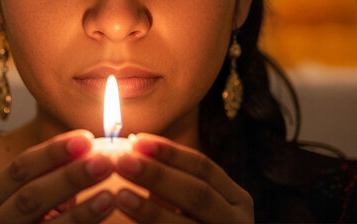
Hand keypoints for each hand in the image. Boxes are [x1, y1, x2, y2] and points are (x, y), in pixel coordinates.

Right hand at [0, 129, 115, 222]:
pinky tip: (104, 217)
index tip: (86, 138)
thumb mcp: (28, 200)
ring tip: (109, 195)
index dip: (53, 151)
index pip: (19, 168)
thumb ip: (49, 176)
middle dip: (69, 177)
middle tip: (104, 162)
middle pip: (30, 196)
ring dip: (80, 211)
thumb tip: (89, 145)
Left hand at [114, 133, 253, 222]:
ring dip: (151, 210)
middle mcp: (238, 223)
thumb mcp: (191, 205)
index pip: (204, 167)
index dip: (169, 152)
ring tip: (119, 195)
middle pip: (198, 193)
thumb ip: (172, 182)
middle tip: (121, 161)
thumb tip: (132, 146)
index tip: (134, 140)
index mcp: (235, 200)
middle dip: (158, 175)